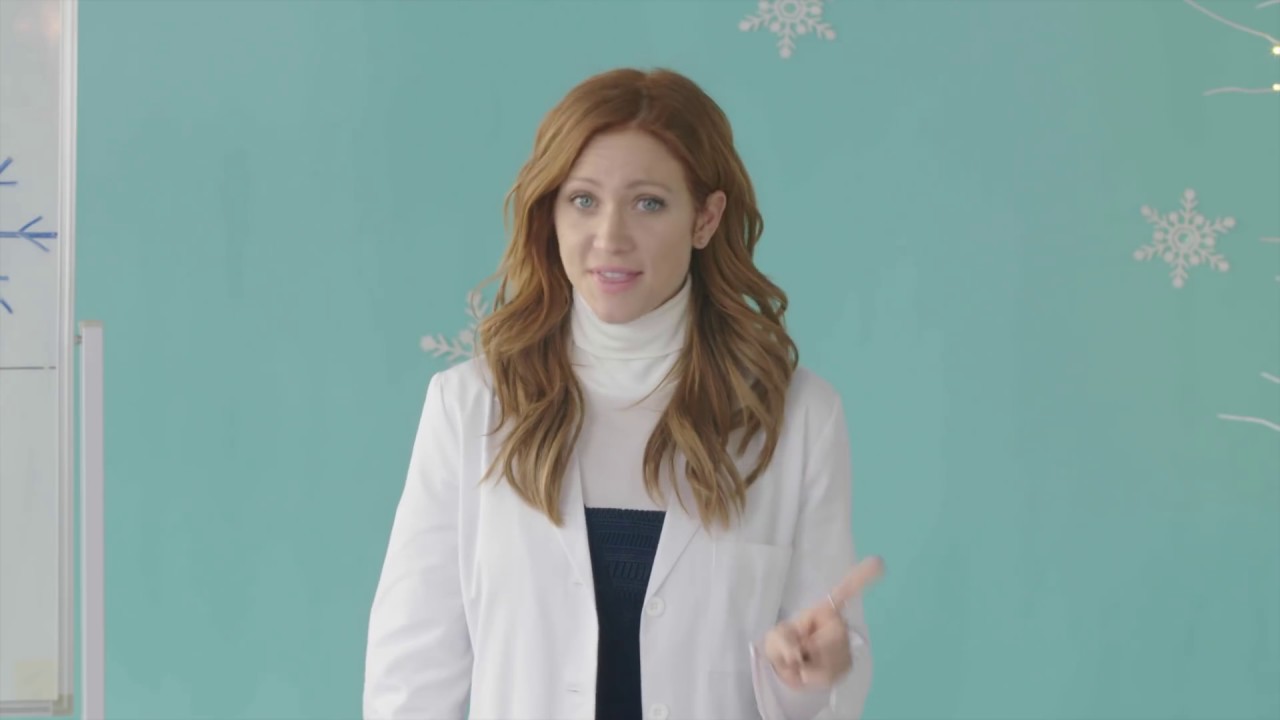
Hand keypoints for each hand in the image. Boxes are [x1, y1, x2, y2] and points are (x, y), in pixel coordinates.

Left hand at [762, 556, 883, 689]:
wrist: (788, 669)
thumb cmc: (782, 645)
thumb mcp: (774, 640)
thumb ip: (782, 644)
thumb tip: (796, 655)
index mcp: (822, 611)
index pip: (844, 593)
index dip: (862, 578)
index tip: (878, 561)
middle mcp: (838, 624)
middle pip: (834, 638)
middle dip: (810, 650)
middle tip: (796, 652)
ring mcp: (844, 645)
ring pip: (831, 661)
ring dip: (809, 667)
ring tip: (801, 662)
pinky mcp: (846, 664)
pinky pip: (831, 676)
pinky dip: (813, 678)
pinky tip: (809, 671)